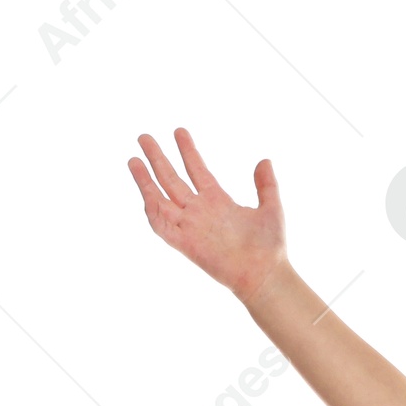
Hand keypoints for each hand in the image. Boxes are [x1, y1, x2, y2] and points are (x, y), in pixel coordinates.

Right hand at [128, 127, 286, 304]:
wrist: (266, 274)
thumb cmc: (270, 247)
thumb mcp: (271, 208)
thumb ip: (267, 185)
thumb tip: (264, 161)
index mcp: (218, 202)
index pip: (197, 170)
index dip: (187, 151)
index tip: (179, 131)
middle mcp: (201, 212)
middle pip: (173, 180)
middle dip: (158, 158)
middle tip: (144, 137)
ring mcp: (191, 227)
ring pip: (162, 199)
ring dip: (146, 180)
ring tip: (133, 159)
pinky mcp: (186, 243)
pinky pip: (162, 225)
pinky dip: (152, 209)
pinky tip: (145, 191)